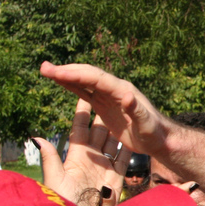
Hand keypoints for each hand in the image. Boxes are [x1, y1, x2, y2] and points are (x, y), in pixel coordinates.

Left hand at [35, 97, 130, 205]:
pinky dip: (129, 147)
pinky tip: (134, 136)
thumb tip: (37, 138)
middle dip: (103, 116)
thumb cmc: (66, 200)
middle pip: (98, 132)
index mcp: (76, 155)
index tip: (86, 97)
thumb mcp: (55, 178)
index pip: (80, 129)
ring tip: (123, 113)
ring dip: (117, 129)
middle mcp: (91, 157)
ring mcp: (104, 166)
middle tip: (109, 99)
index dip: (82, 113)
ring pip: (112, 142)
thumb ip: (50, 158)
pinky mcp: (116, 176)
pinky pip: (124, 158)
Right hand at [39, 62, 171, 157]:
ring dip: (65, 75)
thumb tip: (128, 96)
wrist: (160, 137)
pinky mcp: (105, 105)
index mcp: (123, 91)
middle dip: (66, 71)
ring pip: (84, 81)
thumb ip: (137, 110)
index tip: (57, 73)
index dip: (76, 74)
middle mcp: (115, 89)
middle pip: (87, 75)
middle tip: (44, 68)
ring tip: (46, 70)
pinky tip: (60, 81)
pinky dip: (72, 85)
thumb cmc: (155, 132)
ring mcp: (109, 96)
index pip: (96, 79)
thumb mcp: (146, 124)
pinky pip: (85, 92)